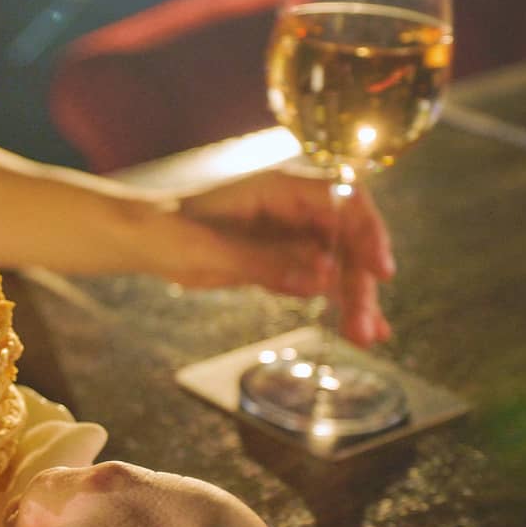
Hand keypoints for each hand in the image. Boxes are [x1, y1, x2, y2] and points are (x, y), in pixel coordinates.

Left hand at [170, 168, 394, 346]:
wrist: (145, 241)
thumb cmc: (172, 230)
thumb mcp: (213, 248)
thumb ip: (267, 261)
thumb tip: (322, 276)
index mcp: (282, 188)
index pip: (345, 201)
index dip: (369, 234)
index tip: (380, 270)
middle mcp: (295, 210)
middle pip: (347, 242)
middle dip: (360, 283)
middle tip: (365, 327)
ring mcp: (290, 237)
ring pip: (337, 267)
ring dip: (354, 300)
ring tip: (367, 339)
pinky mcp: (281, 263)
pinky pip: (317, 283)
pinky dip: (337, 306)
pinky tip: (359, 332)